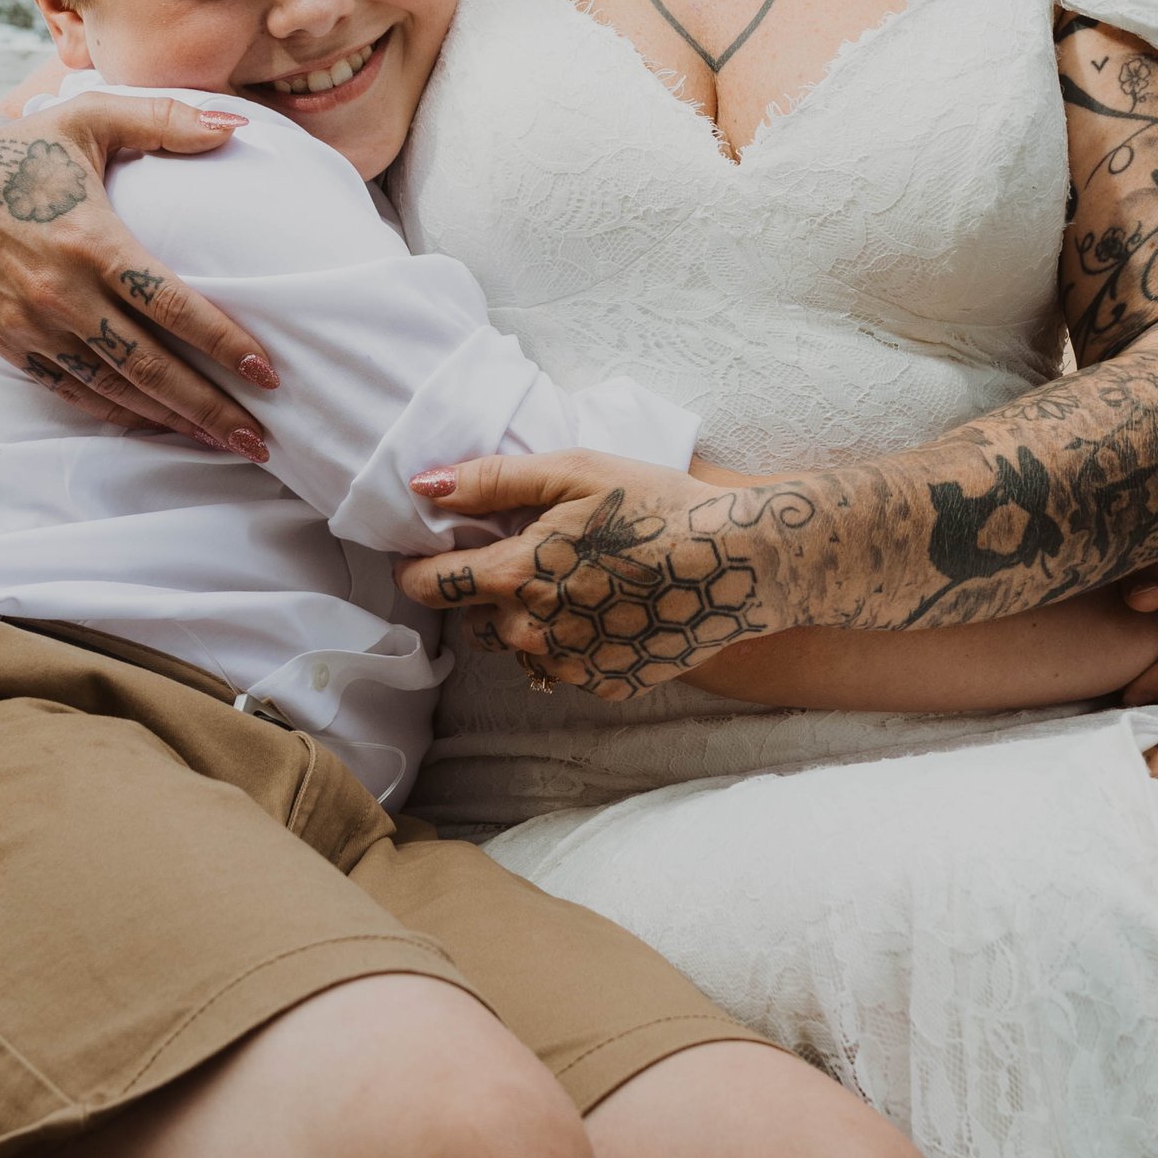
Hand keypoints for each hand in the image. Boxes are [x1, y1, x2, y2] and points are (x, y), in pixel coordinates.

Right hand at [0, 97, 279, 450]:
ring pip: (115, 389)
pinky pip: (75, 391)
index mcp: (91, 240)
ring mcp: (33, 325)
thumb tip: (235, 124)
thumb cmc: (24, 148)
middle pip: (150, 365)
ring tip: (224, 442)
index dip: (223, 343)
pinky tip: (161, 424)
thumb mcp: (91, 117)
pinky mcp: (11, 344)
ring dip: (172, 420)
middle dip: (210, 408)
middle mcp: (61, 292)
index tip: (267, 373)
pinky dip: (121, 413)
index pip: (171, 304)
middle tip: (261, 441)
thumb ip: (167, 119)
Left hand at [400, 452, 818, 700]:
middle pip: (476, 621)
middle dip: (488, 593)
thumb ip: (492, 480)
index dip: (418, 568)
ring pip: (521, 649)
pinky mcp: (608, 686)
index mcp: (516, 577)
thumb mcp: (574, 471)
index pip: (431, 585)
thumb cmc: (656, 505)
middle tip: (533, 557)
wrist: (740, 561)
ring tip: (580, 583)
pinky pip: (569, 668)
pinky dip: (577, 644)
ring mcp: (571, 668)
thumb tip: (424, 485)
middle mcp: (533, 634)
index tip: (422, 556)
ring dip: (531, 622)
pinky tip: (613, 611)